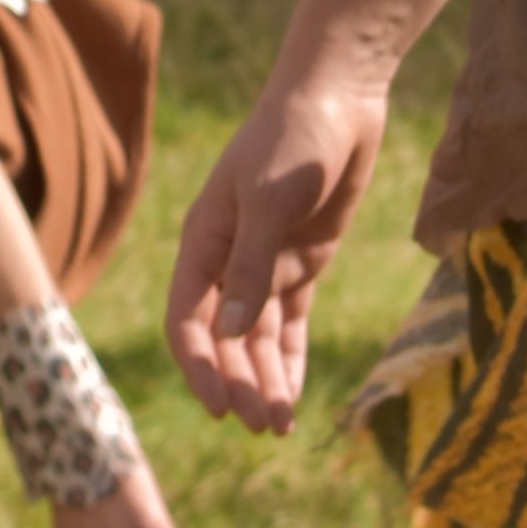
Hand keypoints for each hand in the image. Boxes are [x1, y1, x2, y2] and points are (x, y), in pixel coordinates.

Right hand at [162, 71, 390, 433]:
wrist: (337, 101)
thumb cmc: (292, 138)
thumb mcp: (269, 199)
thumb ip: (252, 266)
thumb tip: (232, 335)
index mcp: (203, 242)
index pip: (189, 320)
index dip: (199, 367)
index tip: (220, 408)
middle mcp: (228, 260)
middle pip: (225, 339)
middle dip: (240, 384)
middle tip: (264, 426)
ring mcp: (266, 264)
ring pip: (258, 339)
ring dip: (266, 381)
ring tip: (281, 427)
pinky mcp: (302, 264)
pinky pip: (291, 324)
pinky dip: (292, 360)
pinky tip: (295, 396)